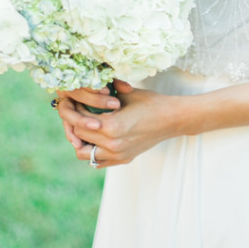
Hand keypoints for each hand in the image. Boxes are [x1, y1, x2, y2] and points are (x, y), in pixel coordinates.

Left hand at [56, 83, 177, 167]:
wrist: (172, 119)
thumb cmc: (150, 102)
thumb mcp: (125, 93)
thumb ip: (103, 92)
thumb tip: (85, 86)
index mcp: (111, 126)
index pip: (79, 122)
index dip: (76, 110)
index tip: (78, 102)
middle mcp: (112, 144)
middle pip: (79, 137)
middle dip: (76, 123)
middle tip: (79, 112)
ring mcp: (118, 155)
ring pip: (85, 154)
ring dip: (82, 141)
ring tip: (86, 127)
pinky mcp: (123, 159)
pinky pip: (98, 161)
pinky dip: (93, 151)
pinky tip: (97, 137)